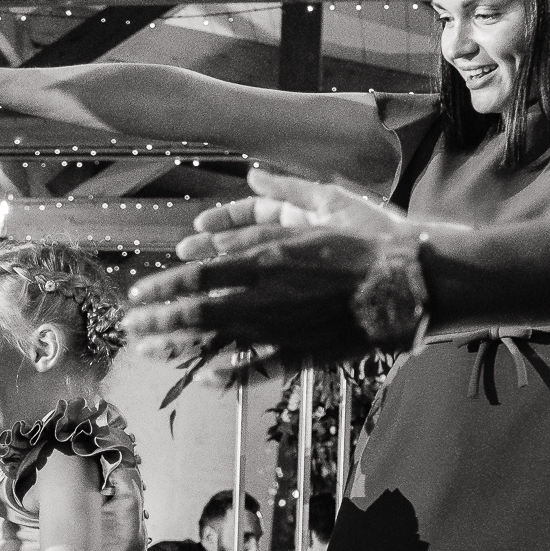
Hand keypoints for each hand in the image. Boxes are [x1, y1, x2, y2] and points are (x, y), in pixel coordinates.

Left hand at [124, 170, 460, 377]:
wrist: (419, 282)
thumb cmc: (377, 240)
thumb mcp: (331, 202)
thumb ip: (288, 189)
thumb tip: (257, 171)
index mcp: (270, 258)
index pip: (200, 275)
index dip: (164, 288)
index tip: (138, 295)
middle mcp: (269, 296)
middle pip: (198, 313)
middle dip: (159, 321)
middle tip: (130, 328)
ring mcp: (285, 329)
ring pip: (220, 343)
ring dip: (182, 348)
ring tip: (152, 352)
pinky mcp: (307, 354)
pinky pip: (260, 368)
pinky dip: (232, 375)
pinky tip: (208, 379)